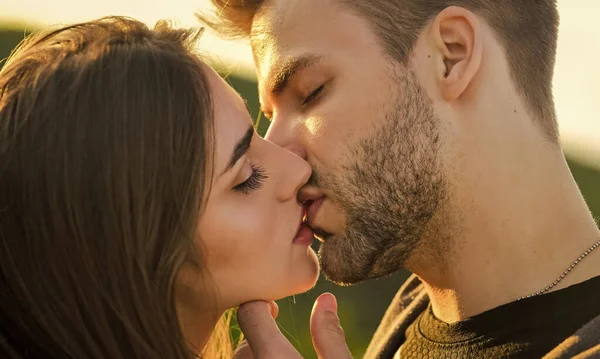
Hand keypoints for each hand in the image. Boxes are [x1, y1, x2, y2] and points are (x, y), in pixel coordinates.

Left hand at [232, 293, 351, 358]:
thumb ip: (331, 336)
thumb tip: (325, 300)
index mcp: (275, 358)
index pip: (250, 314)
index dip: (260, 305)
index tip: (273, 307)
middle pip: (243, 344)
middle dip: (258, 336)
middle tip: (280, 341)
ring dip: (255, 355)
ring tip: (278, 358)